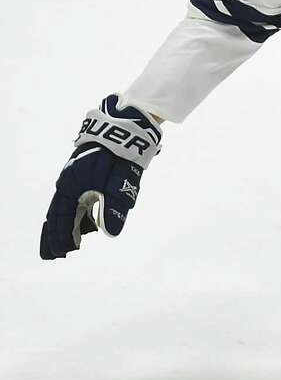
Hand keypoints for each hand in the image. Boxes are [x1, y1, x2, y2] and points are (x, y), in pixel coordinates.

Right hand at [41, 95, 161, 259]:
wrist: (127, 123)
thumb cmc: (122, 151)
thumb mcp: (121, 180)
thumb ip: (115, 206)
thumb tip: (110, 234)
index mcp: (72, 184)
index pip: (60, 217)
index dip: (59, 236)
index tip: (59, 254)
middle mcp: (70, 181)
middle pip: (58, 213)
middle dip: (56, 235)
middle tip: (54, 255)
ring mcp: (78, 177)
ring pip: (68, 206)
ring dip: (67, 225)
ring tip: (69, 244)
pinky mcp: (88, 173)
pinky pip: (78, 198)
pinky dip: (77, 213)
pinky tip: (84, 224)